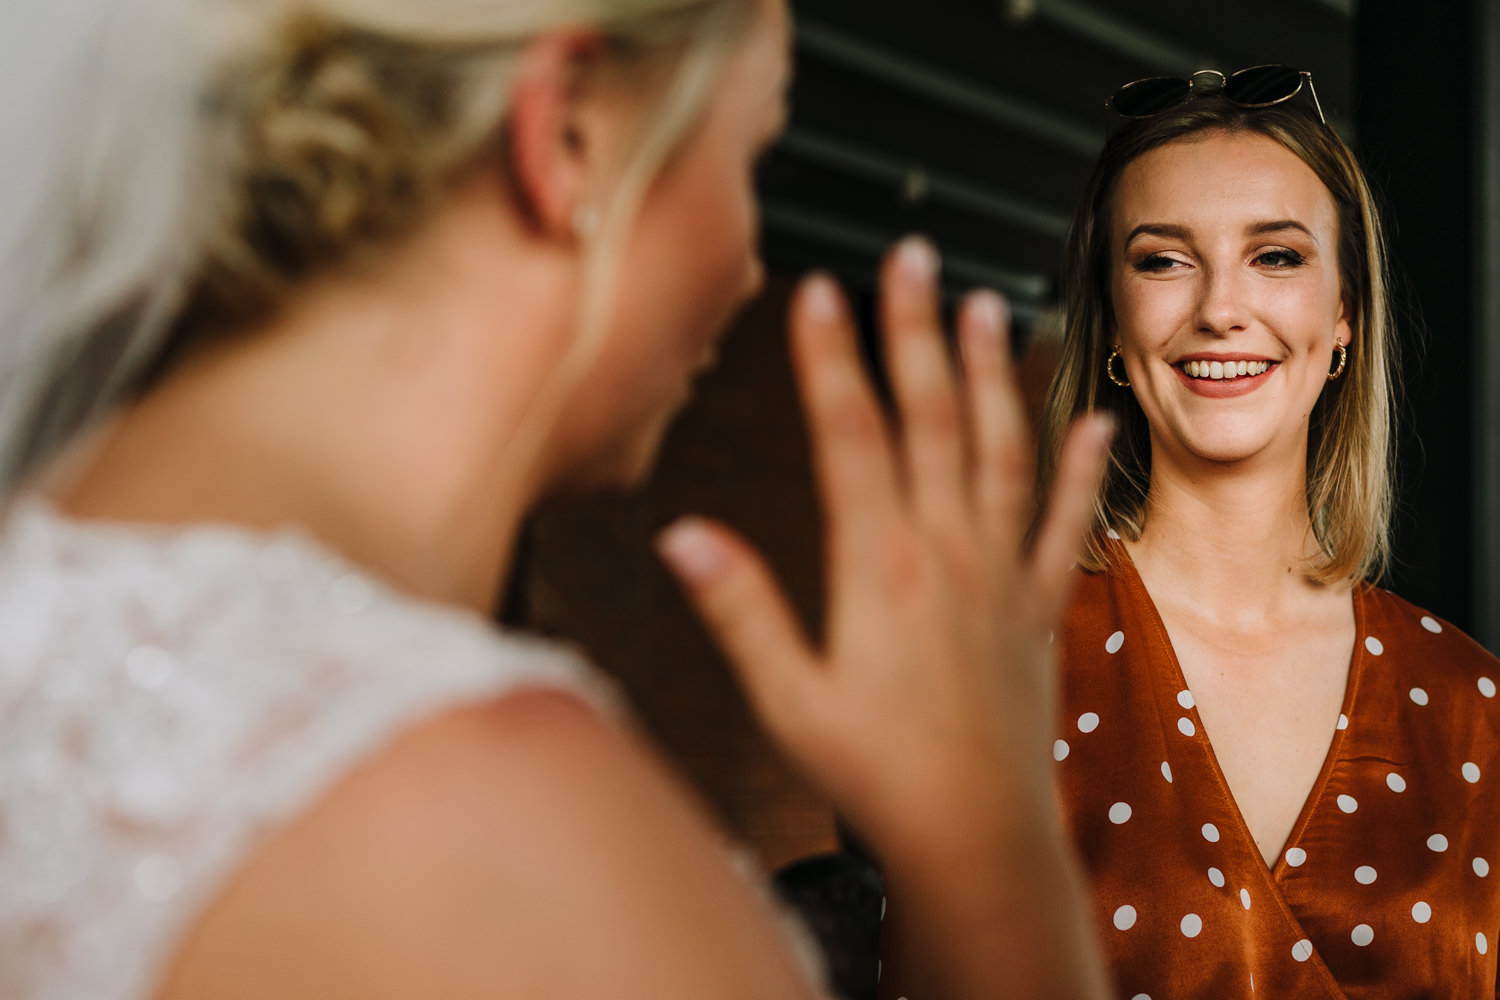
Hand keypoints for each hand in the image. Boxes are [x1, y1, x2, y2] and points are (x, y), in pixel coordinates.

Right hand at [658, 238, 1112, 857]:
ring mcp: (999, 573)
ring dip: (992, 373)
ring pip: (998, 449)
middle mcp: (945, 551)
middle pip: (928, 417)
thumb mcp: (787, 701)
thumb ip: (739, 611)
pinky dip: (1082, 468)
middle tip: (911, 254)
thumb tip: (681, 536)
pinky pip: (1063, 522)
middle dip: (914, 329)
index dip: (831, 358)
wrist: (978, 839)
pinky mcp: (1036, 606)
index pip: (850, 435)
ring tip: (986, 303)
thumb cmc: (874, 777)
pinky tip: (1097, 419)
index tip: (821, 289)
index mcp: (878, 566)